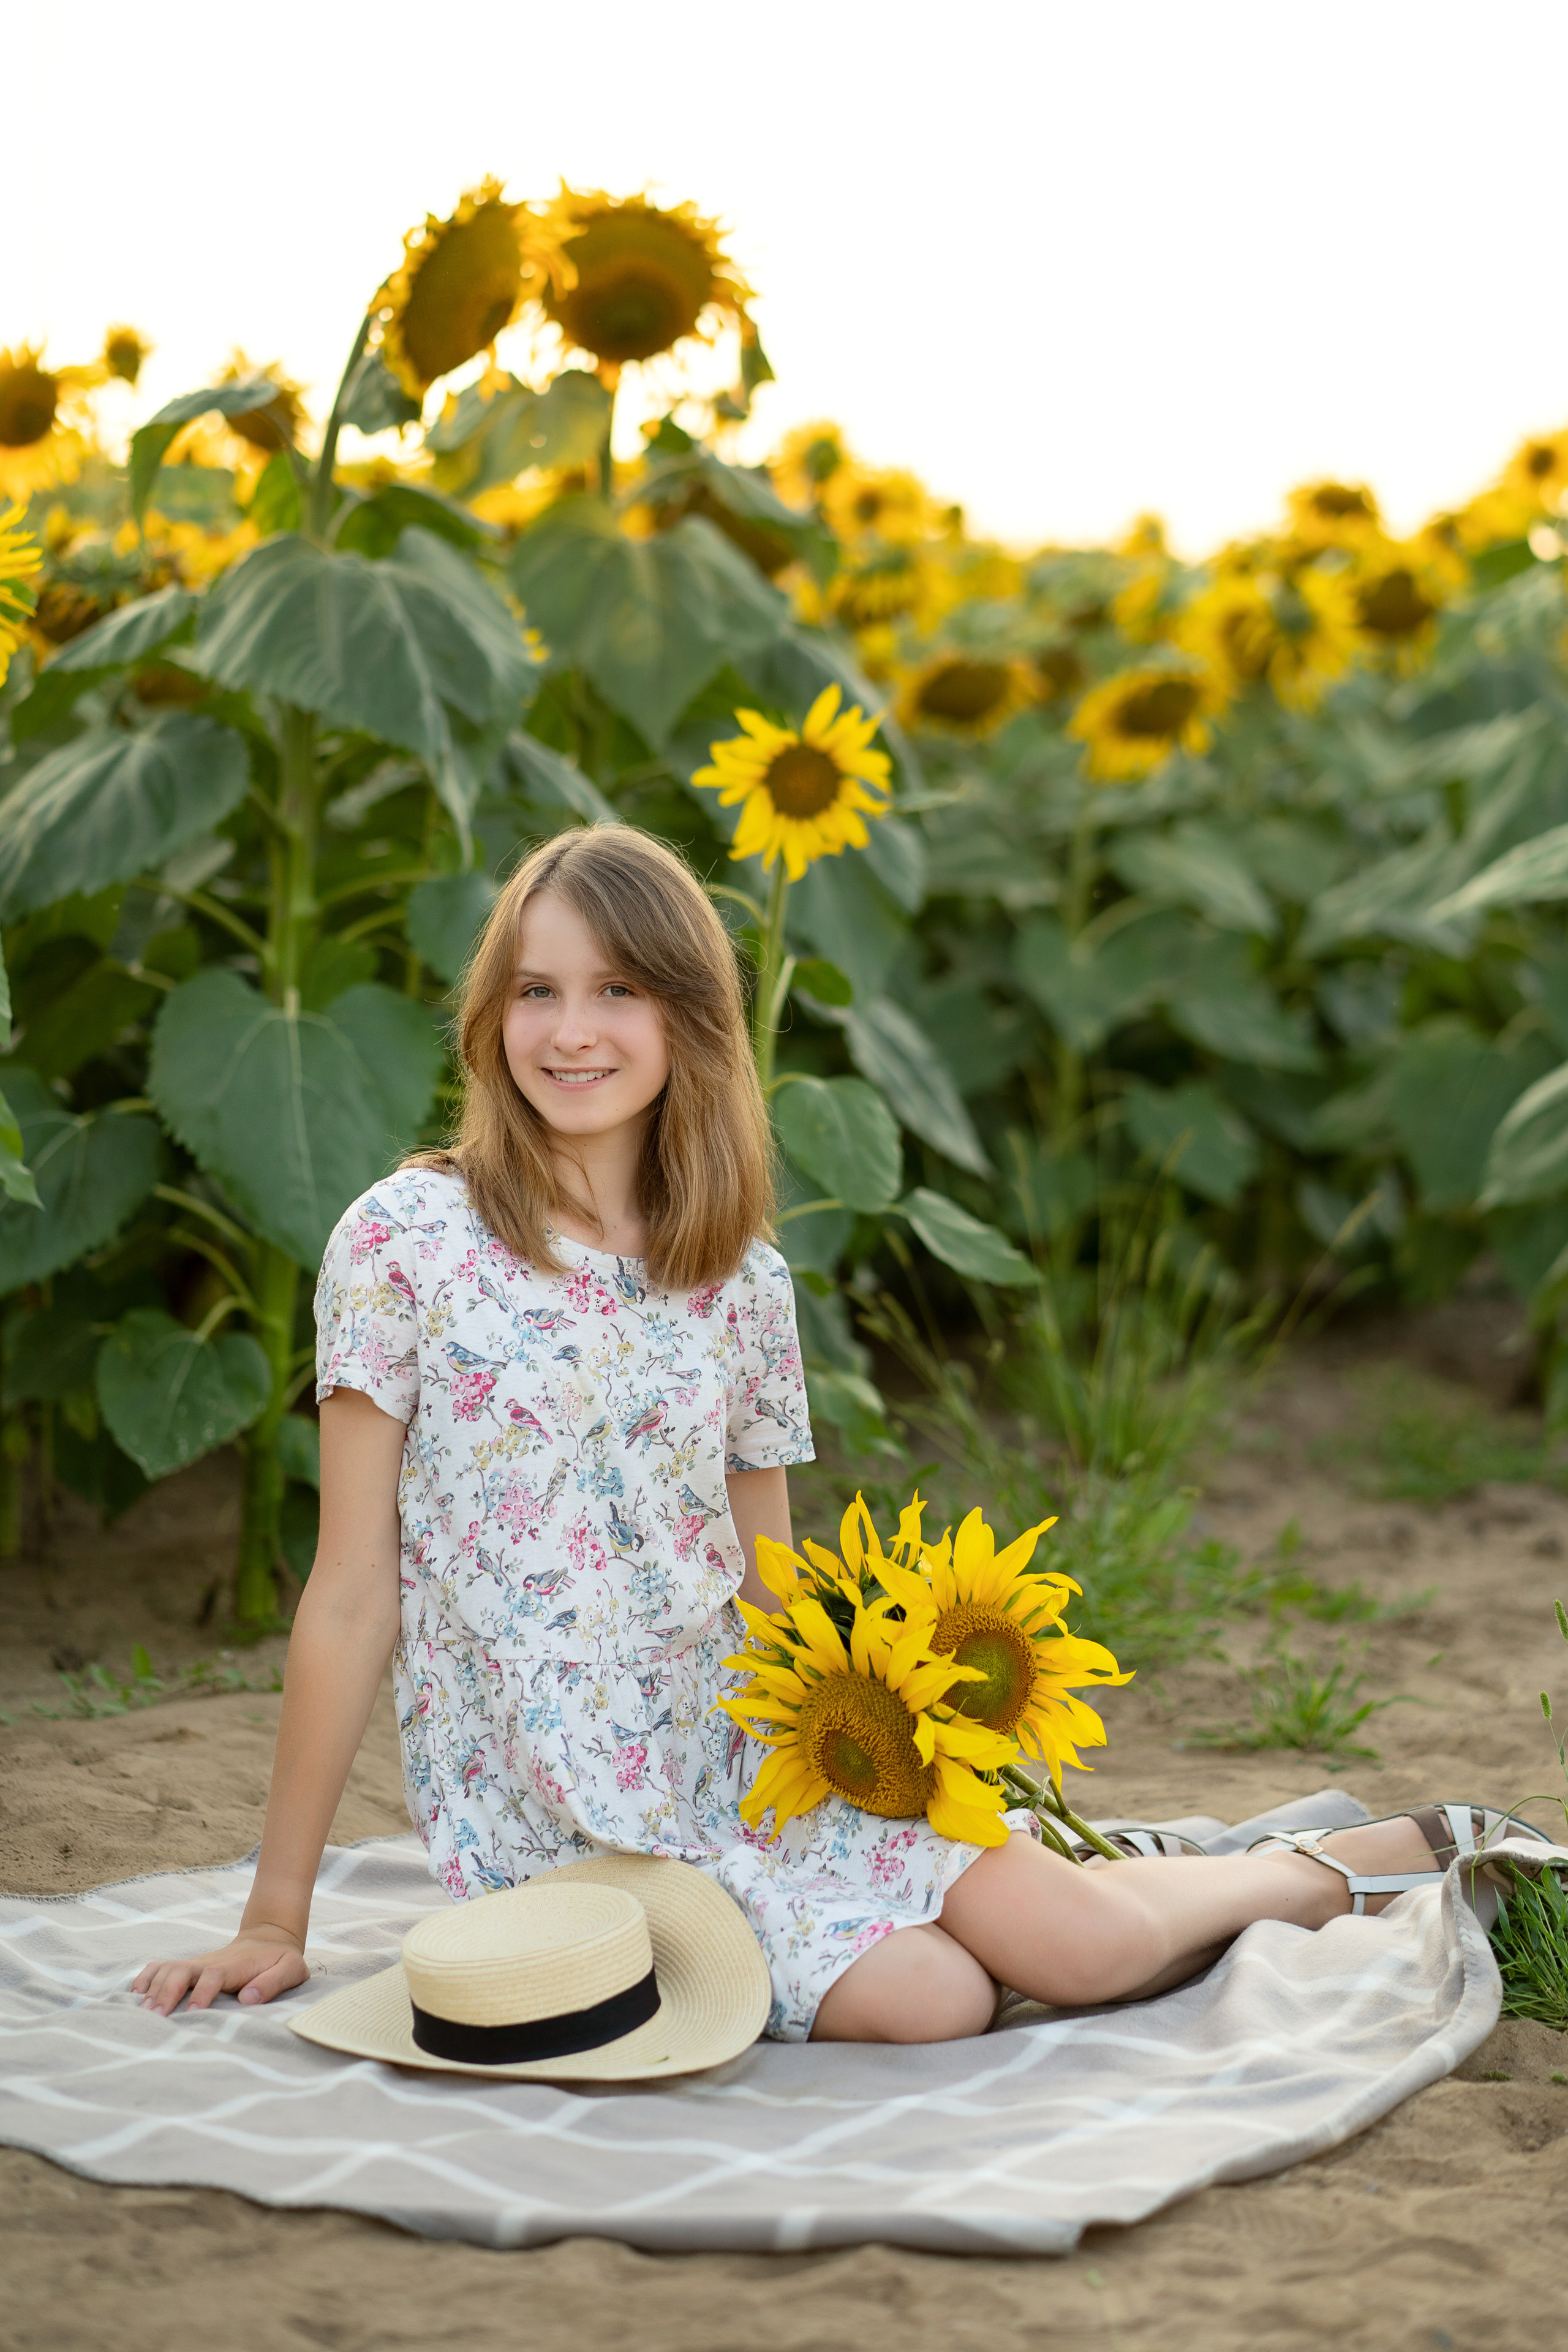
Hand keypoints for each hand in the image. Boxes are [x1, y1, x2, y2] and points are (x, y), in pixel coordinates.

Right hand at [133, 1926, 308, 2014]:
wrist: (269, 1939)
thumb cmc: (280, 1960)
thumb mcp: (292, 1969)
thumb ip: (274, 1982)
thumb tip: (248, 1998)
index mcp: (234, 1966)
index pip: (213, 1975)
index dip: (202, 1992)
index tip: (193, 2012)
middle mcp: (210, 1962)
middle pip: (182, 1970)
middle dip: (167, 1992)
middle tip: (156, 2018)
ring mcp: (197, 1963)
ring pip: (168, 1969)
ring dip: (153, 1987)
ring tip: (142, 2013)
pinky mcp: (189, 1966)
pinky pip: (162, 1967)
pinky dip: (146, 1977)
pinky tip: (134, 1995)